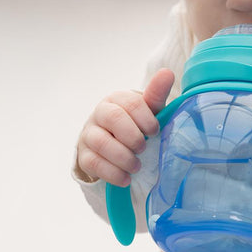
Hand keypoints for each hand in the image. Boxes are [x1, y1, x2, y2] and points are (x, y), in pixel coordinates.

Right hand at [76, 68, 174, 185]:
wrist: (114, 143)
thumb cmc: (135, 123)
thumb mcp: (148, 110)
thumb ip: (156, 94)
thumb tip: (167, 73)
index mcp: (117, 99)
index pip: (131, 103)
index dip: (146, 119)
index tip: (155, 132)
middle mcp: (100, 113)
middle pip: (113, 118)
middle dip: (132, 136)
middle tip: (143, 148)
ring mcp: (89, 134)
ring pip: (102, 142)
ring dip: (123, 157)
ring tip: (137, 166)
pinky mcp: (84, 155)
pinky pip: (94, 163)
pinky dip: (112, 173)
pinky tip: (126, 178)